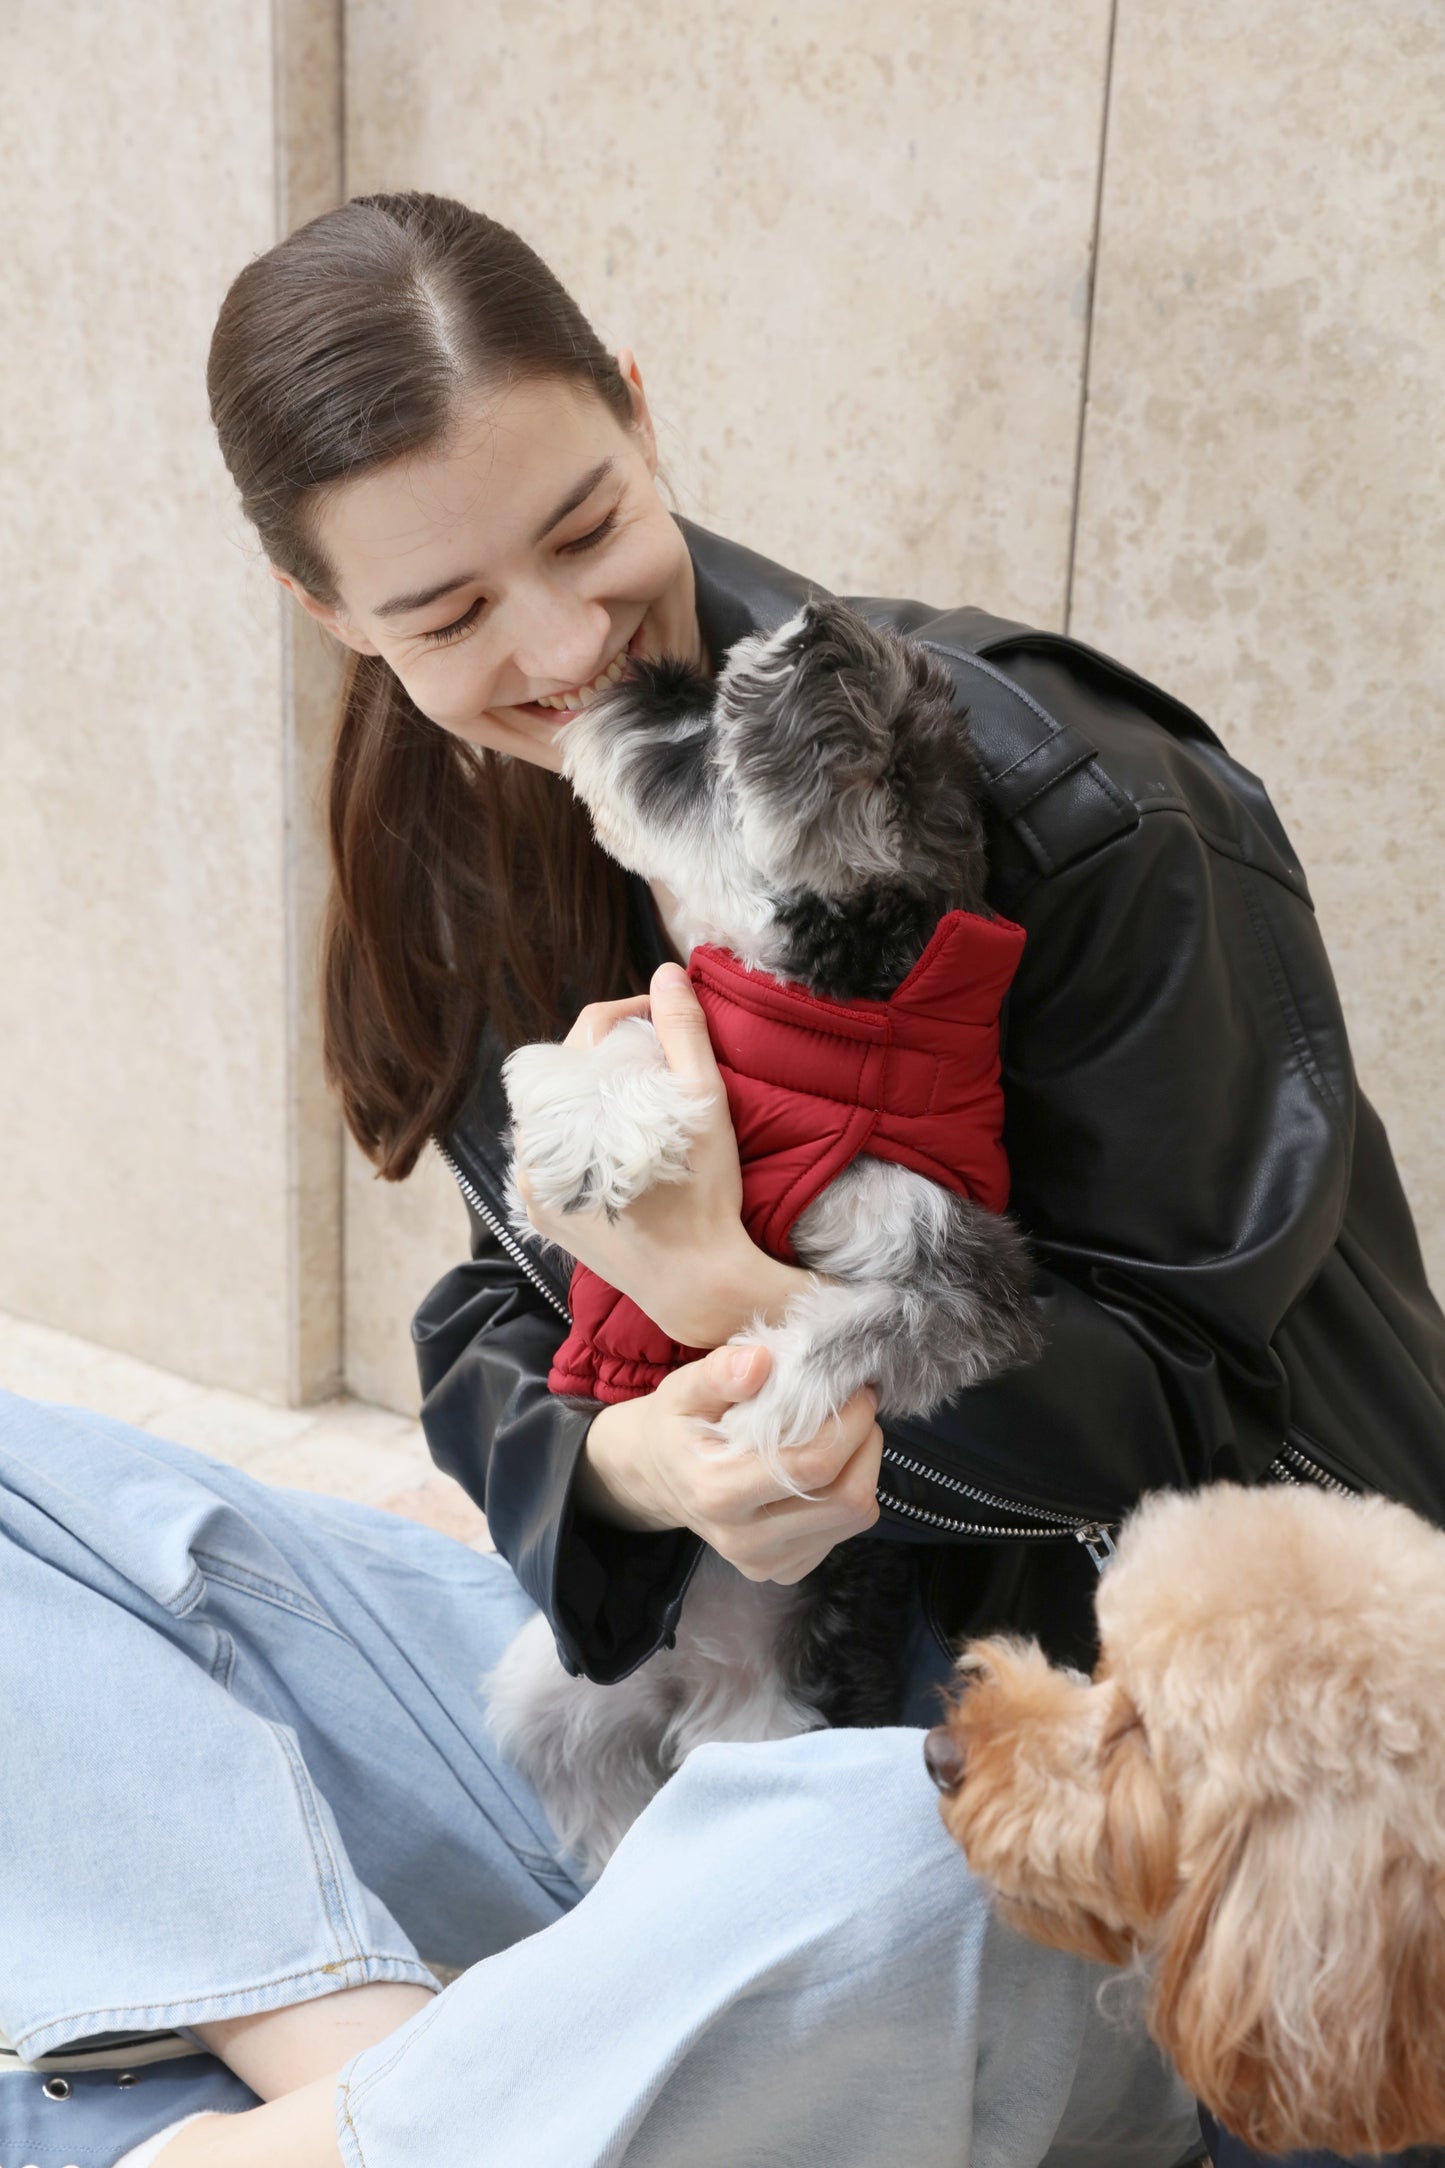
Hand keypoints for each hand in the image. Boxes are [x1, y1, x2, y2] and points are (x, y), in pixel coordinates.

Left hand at [514, 962, 808, 1346]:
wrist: (696, 1284)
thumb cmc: (704, 1195)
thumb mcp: (704, 1103)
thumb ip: (682, 1032)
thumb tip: (666, 973)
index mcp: (563, 1112)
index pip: (587, 1031)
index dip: (633, 1013)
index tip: (669, 1022)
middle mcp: (533, 1149)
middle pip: (567, 1071)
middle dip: (611, 1056)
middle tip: (659, 1062)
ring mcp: (532, 1184)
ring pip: (559, 1111)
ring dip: (594, 1096)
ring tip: (640, 1102)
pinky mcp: (543, 1214)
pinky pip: (554, 1153)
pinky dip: (583, 1137)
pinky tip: (617, 1142)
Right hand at [579, 1343, 882, 1583]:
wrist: (659, 1476)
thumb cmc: (678, 1425)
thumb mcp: (684, 1389)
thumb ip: (719, 1373)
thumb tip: (760, 1362)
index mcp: (716, 1492)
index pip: (811, 1466)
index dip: (849, 1424)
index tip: (857, 1389)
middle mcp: (743, 1540)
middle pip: (845, 1499)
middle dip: (865, 1443)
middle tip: (858, 1406)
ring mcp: (766, 1562)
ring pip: (854, 1518)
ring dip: (864, 1466)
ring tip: (844, 1431)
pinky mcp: (785, 1570)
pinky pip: (845, 1532)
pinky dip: (849, 1491)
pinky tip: (826, 1466)